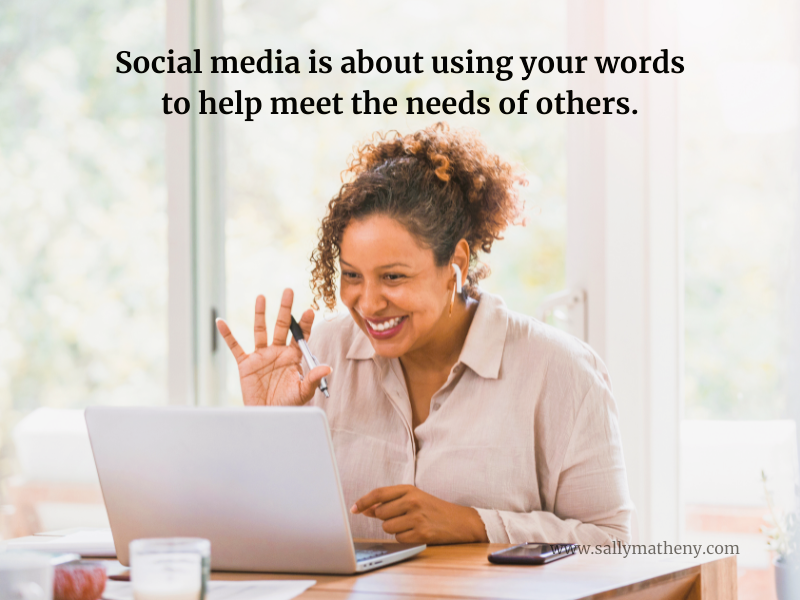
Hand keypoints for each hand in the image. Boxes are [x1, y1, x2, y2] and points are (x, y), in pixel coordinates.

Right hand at [216, 288, 330, 406]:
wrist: (268, 416)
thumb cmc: (288, 404)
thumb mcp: (303, 392)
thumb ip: (313, 378)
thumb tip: (328, 368)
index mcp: (293, 356)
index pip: (300, 335)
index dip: (304, 323)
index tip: (309, 310)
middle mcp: (278, 351)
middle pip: (282, 326)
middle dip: (285, 309)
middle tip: (288, 291)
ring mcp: (261, 356)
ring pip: (260, 330)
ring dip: (260, 314)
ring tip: (261, 297)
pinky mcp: (246, 364)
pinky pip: (235, 347)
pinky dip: (227, 335)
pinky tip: (221, 322)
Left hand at [350, 485, 488, 544]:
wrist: (459, 521)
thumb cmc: (433, 509)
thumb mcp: (413, 499)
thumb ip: (390, 502)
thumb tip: (365, 509)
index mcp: (409, 489)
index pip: (378, 493)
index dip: (363, 501)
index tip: (353, 509)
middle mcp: (412, 501)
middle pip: (380, 513)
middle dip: (385, 518)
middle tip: (401, 517)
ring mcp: (417, 517)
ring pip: (387, 527)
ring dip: (394, 529)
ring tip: (410, 524)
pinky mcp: (421, 533)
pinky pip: (398, 538)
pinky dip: (404, 538)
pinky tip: (415, 532)